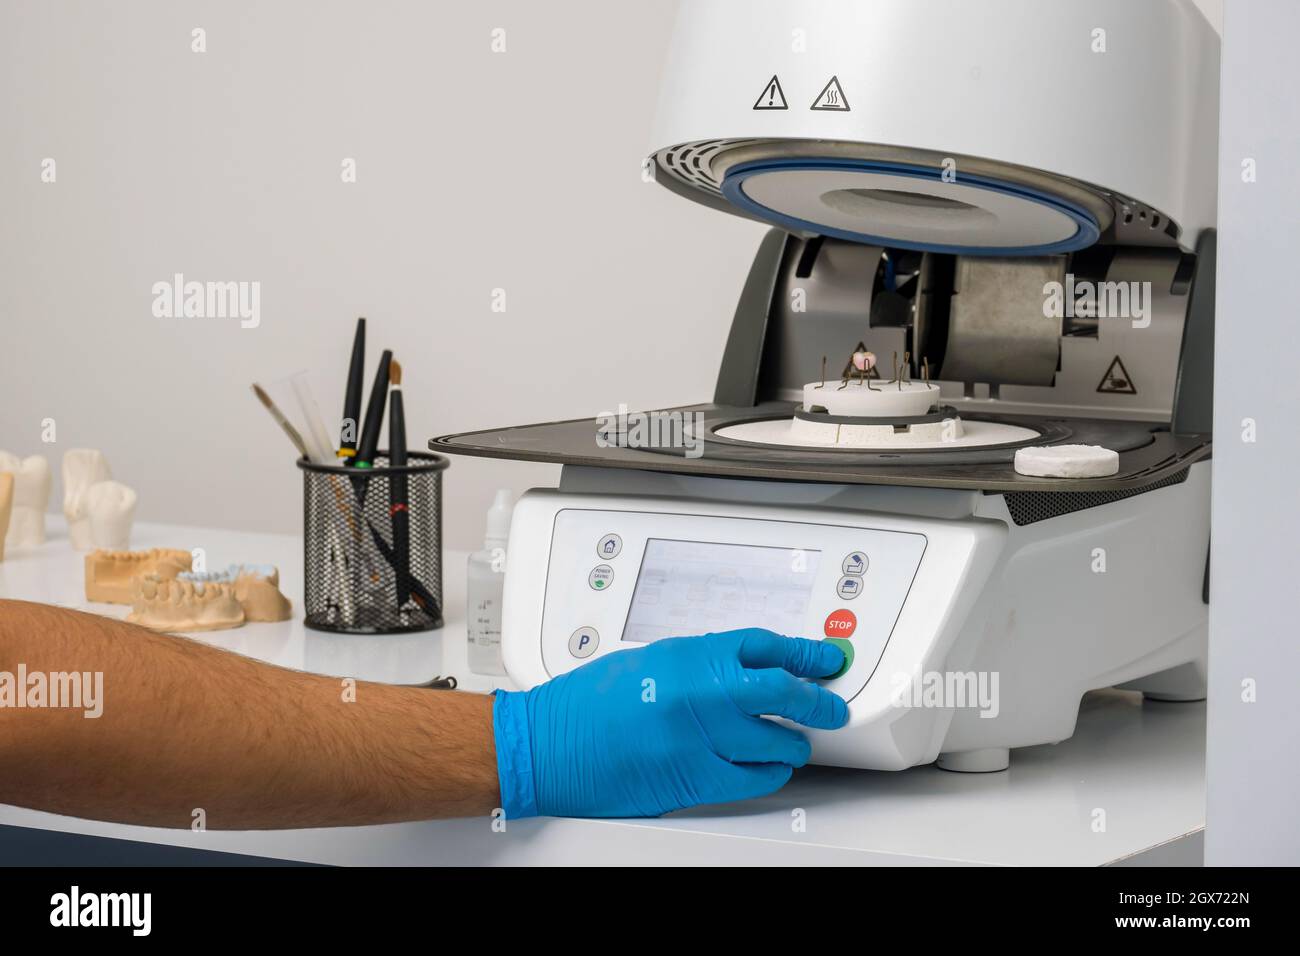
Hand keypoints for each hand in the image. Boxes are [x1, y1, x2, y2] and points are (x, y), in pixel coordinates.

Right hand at [492, 628, 848, 818]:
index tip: (824, 658)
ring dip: (794, 742)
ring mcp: (698, 738)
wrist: (551, 743)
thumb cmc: (590, 702)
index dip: (803, 652)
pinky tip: (772, 768)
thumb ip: (701, 663)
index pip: (765, 646)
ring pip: (775, 741)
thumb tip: (747, 669)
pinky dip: (771, 774)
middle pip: (783, 691)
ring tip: (797, 741)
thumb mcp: (652, 660)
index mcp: (688, 655)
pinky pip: (753, 778)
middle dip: (817, 699)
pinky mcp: (692, 778)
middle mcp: (698, 693)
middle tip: (831, 705)